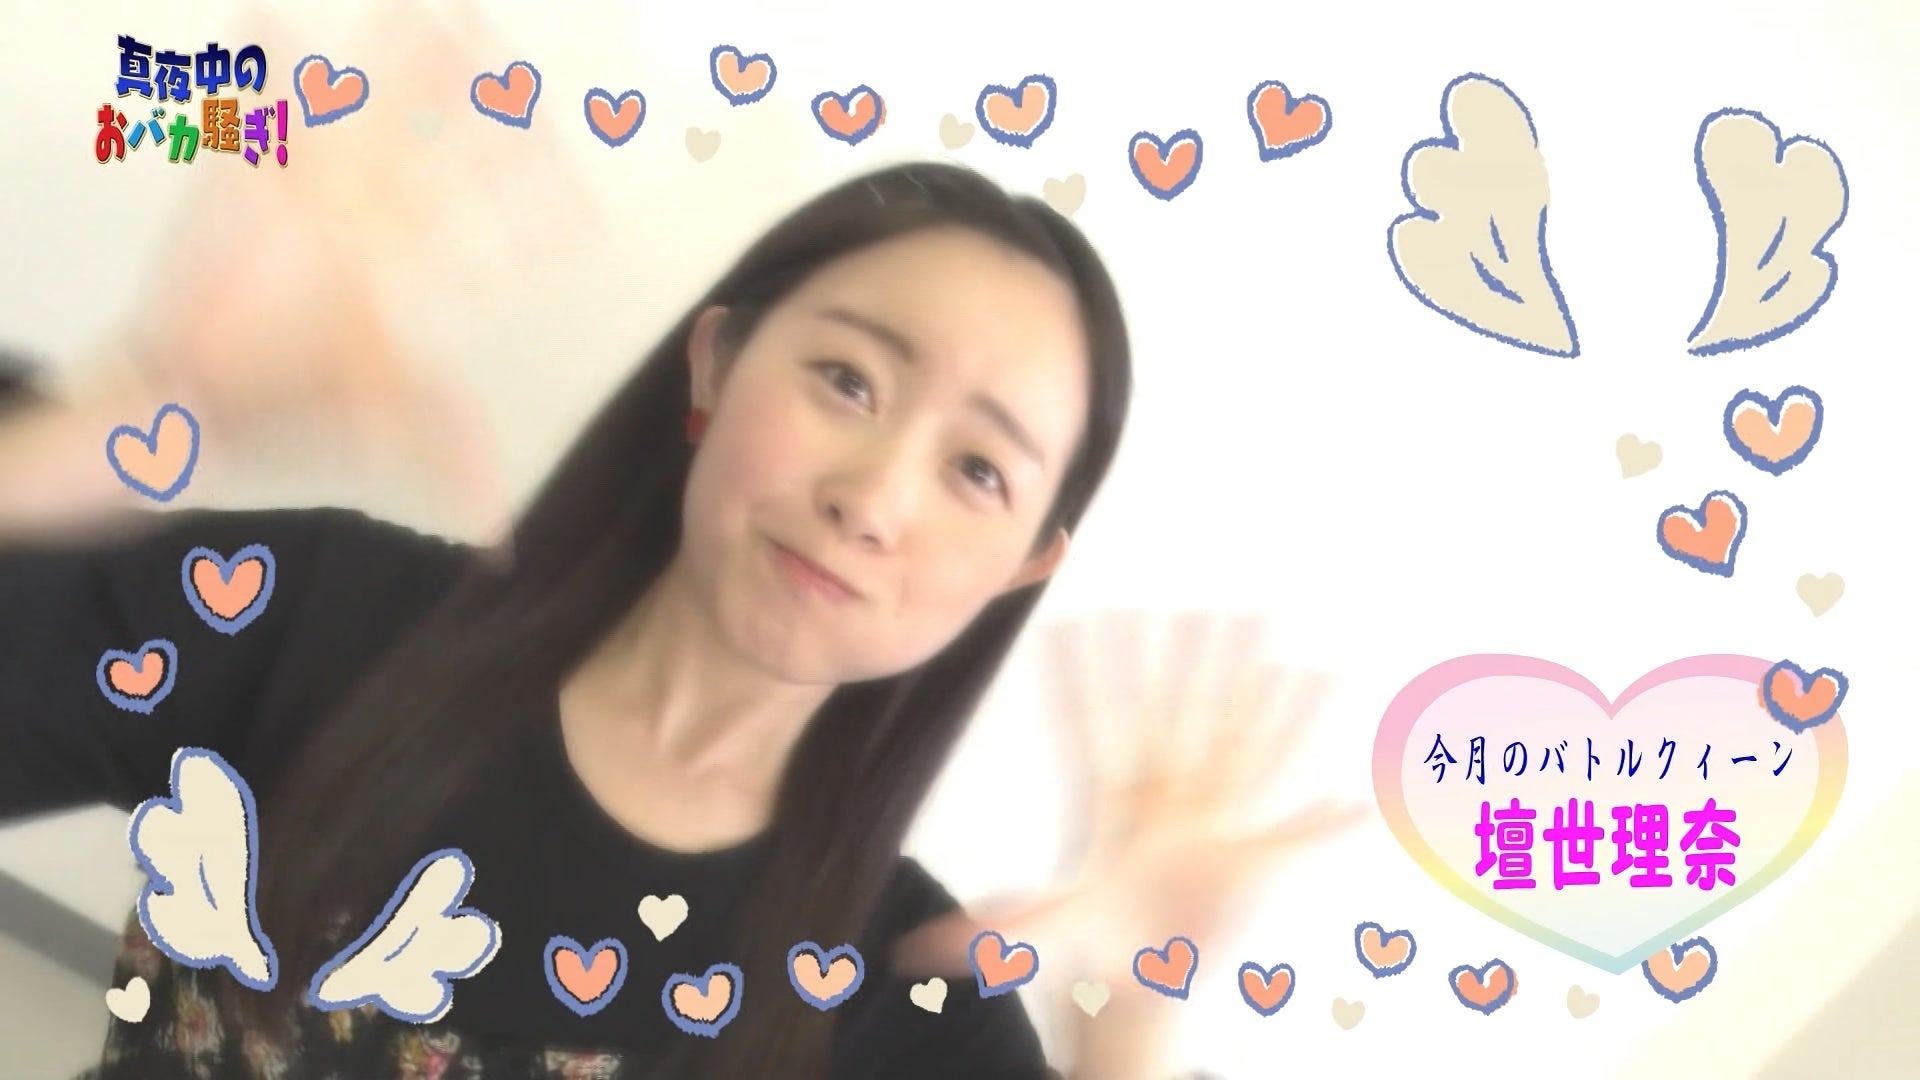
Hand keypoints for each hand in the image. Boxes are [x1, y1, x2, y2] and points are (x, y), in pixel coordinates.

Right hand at [75, 0, 619, 540]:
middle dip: (478, 112)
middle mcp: (384, 237)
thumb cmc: (284, 426)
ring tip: (432, 13)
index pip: (499, 245)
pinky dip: (262, 74)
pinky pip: (260, 121)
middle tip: (513, 62)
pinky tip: (269, 20)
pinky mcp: (249, 189)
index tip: (582, 195)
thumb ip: (427, 461)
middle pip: (446, 162)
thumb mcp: (366, 444)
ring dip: (397, 69)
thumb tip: (493, 521)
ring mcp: (320, 205)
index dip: (541, 217)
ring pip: (370, 123)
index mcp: (422, 292)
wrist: (186, 412)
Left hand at [895, 611, 1366, 984]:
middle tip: (1203, 606)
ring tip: (1265, 634)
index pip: (1100, 729)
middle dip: (1192, 663)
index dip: (1088, 679)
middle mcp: (1167, 798)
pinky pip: (1287, 815)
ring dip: (1256, 694)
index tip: (1080, 622)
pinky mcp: (1249, 854)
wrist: (1143, 973)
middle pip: (1179, 716)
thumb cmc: (1097, 943)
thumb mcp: (1046, 934)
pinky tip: (1334, 739)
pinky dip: (1314, 790)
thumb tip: (920, 952)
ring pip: (1238, 741)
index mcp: (1115, 806)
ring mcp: (1212, 818)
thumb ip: (999, 934)